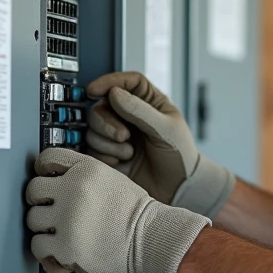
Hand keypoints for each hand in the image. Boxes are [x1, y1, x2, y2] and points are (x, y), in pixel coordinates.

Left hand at [25, 147, 210, 272]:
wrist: (153, 241)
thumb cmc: (137, 216)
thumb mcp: (113, 180)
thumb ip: (83, 177)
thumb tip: (54, 181)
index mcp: (87, 170)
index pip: (46, 158)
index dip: (42, 170)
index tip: (45, 180)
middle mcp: (74, 190)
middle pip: (33, 190)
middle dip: (41, 202)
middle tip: (53, 212)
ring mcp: (67, 219)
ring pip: (32, 219)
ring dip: (44, 229)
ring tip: (61, 234)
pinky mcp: (64, 246)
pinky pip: (37, 246)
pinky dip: (47, 252)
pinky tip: (60, 252)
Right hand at [84, 72, 234, 218]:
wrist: (177, 190)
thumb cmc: (180, 157)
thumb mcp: (166, 130)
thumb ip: (141, 111)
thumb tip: (115, 93)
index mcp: (149, 103)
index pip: (126, 83)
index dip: (108, 82)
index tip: (93, 90)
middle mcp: (130, 116)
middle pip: (102, 105)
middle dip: (106, 121)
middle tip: (123, 136)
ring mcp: (117, 135)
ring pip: (93, 127)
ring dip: (107, 141)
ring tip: (129, 153)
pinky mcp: (109, 154)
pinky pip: (92, 148)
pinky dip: (104, 155)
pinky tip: (121, 162)